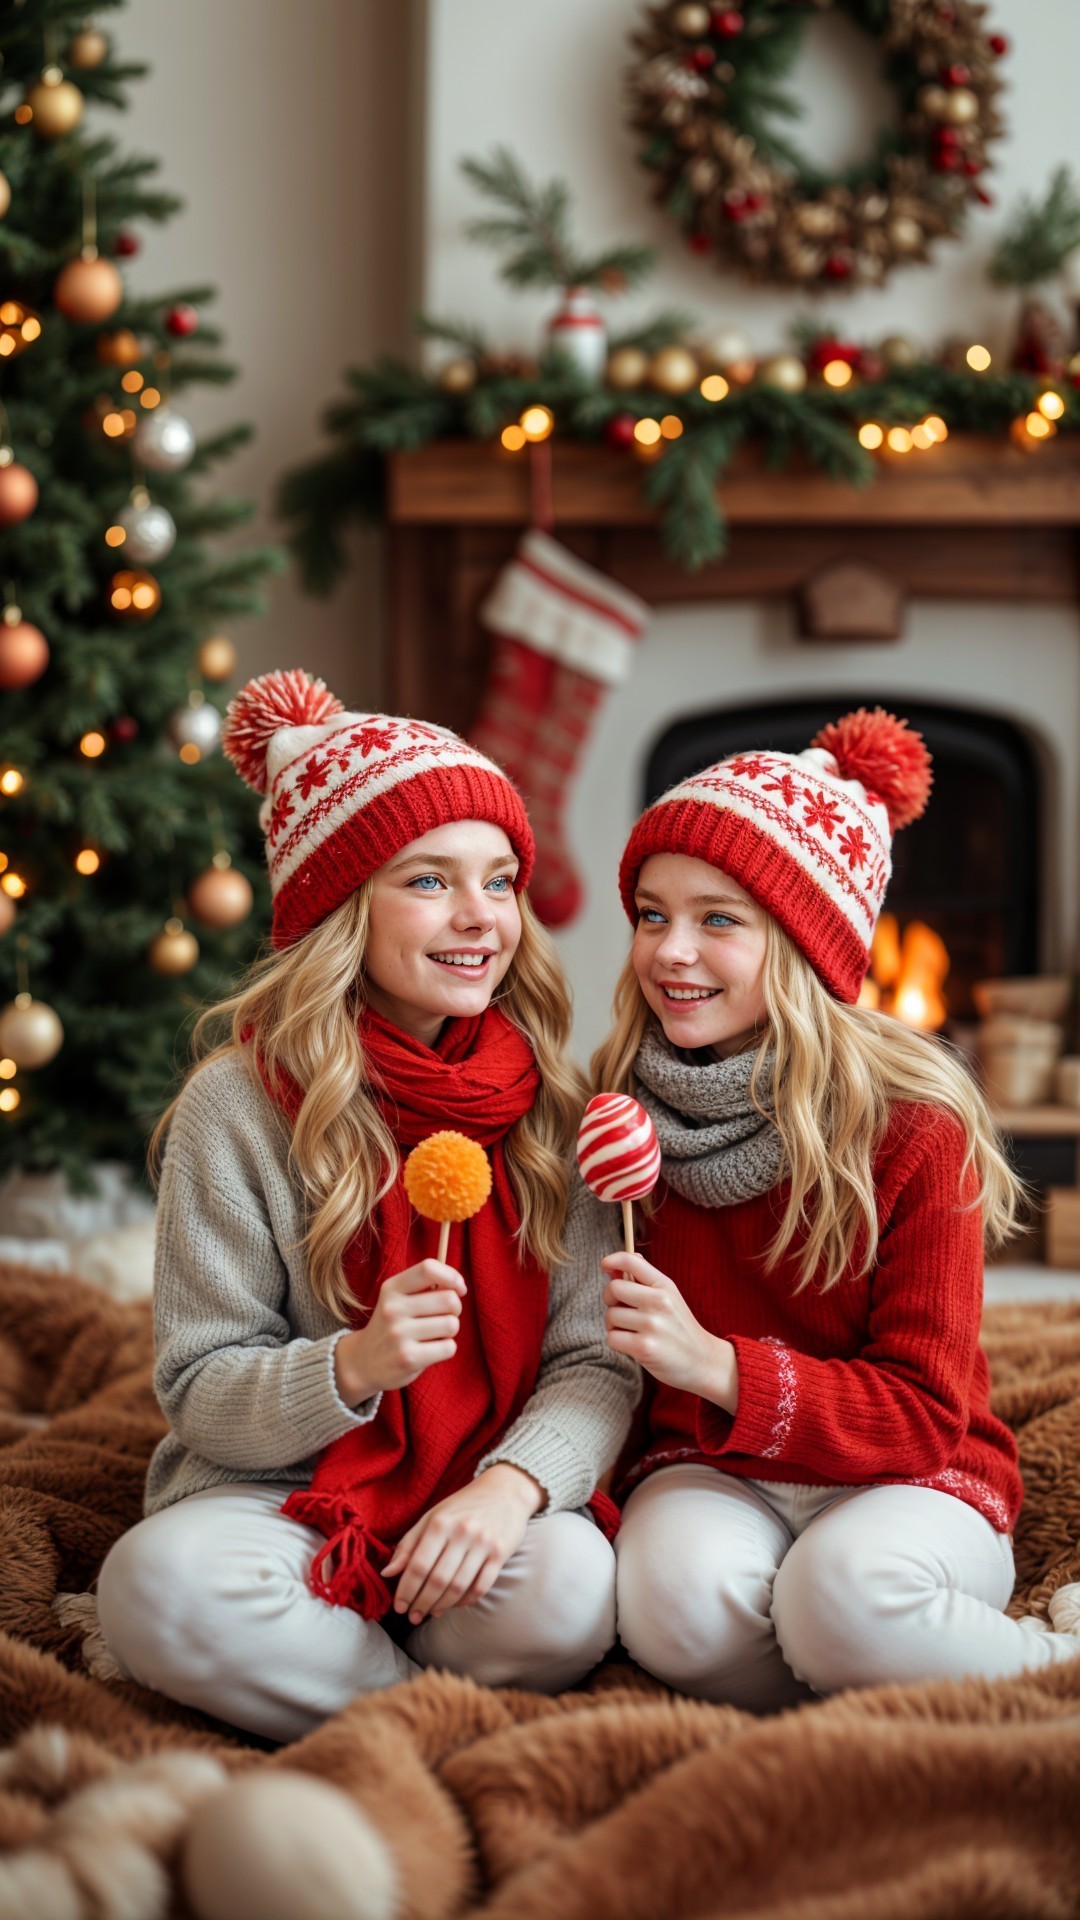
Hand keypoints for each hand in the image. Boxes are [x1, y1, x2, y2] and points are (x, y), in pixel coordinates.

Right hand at [333, 1260, 464, 1404]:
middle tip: (443, 1317)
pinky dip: (446, 1349)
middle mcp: (393, 1308)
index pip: (428, 1268)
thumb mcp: (397, 1299)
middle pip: (449, 1299)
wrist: (363, 1362)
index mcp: (392, 1288)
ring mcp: (399, 1334)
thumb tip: (459, 1287)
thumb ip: (424, 1287)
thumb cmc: (392, 1326)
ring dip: (450, 1331)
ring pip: (452, 1324)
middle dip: (455, 1309)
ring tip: (433, 1335)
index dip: (452, 1277)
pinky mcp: (408, 1358)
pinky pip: (449, 1347)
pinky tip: (430, 1350)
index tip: (459, 1289)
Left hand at [382, 1464, 543, 1624]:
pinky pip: (481, 1587)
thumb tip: (387, 1572)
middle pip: (437, 1580)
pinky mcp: (500, 1553)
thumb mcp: (432, 1517)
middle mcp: (462, 1532)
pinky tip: (454, 1605)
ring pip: (458, 1586)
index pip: (418, 1565)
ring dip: (441, 1606)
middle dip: (422, 1603)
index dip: (406, 1590)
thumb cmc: (462, 1506)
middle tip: (413, 1617)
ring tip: (431, 1613)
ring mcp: (483, 1544)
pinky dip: (465, 1601)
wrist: (505, 1490)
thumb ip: (409, 1545)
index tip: (398, 1606)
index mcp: (440, 1523)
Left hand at [601, 1252, 738, 1410]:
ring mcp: (652, 1324)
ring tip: (632, 1331)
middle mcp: (659, 1301)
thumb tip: (612, 1268)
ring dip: (614, 1325)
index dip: (612, 1260)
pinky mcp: (644, 1348)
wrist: (703, 1361)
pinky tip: (633, 1345)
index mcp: (664, 1285)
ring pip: (610, 1316)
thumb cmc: (679, 1328)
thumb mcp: (668, 1298)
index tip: (605, 1266)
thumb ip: (642, 1282)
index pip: (630, 1260)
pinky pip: (611, 1338)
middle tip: (621, 1311)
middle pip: (614, 1288)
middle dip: (610, 1300)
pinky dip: (617, 1343)